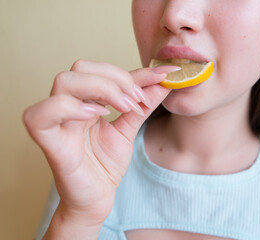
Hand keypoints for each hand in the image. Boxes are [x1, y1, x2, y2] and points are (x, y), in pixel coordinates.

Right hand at [23, 59, 174, 223]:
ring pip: (65, 82)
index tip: (161, 78)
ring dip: (102, 88)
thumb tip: (165, 80)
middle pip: (80, 68)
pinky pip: (40, 116)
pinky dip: (68, 108)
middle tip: (136, 100)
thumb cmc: (105, 164)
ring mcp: (56, 123)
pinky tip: (95, 115)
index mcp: (84, 101)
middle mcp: (67, 106)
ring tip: (125, 107)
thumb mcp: (129, 128)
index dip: (133, 72)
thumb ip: (144, 104)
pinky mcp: (50, 143)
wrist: (96, 198)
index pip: (101, 70)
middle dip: (116, 79)